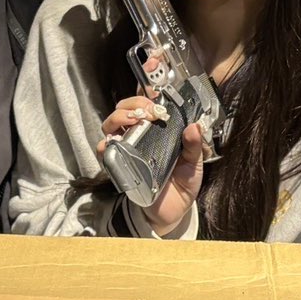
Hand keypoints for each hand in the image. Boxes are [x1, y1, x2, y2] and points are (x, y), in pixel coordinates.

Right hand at [98, 98, 204, 237]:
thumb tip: (194, 126)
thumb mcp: (194, 162)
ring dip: (119, 117)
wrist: (174, 210)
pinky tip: (113, 142)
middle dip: (134, 103)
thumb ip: (194, 145)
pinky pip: (106, 152)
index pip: (146, 104)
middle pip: (125, 108)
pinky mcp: (119, 165)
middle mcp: (140, 135)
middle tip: (149, 111)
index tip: (154, 89)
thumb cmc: (183, 182)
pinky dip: (106, 145)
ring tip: (134, 120)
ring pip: (111, 124)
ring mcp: (127, 149)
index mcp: (158, 130)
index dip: (146, 92)